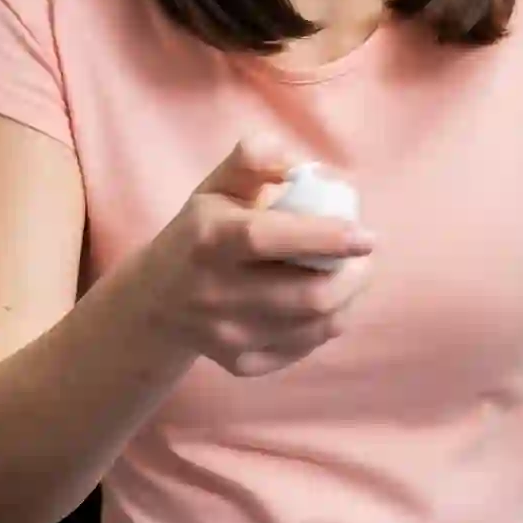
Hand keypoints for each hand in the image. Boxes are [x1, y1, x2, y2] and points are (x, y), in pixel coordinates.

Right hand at [134, 136, 376, 377]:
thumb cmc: (201, 231)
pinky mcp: (239, 363)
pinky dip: (327, 325)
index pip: (268, 239)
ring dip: (348, 300)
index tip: (365, 235)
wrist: (156, 300)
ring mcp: (227, 334)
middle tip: (365, 258)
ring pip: (315, 326)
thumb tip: (297, 163)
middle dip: (353, 276)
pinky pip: (304, 348)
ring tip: (352, 277)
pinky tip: (326, 305)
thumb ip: (254, 159)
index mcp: (210, 239)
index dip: (324, 238)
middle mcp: (214, 292)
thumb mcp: (218, 185)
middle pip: (307, 295)